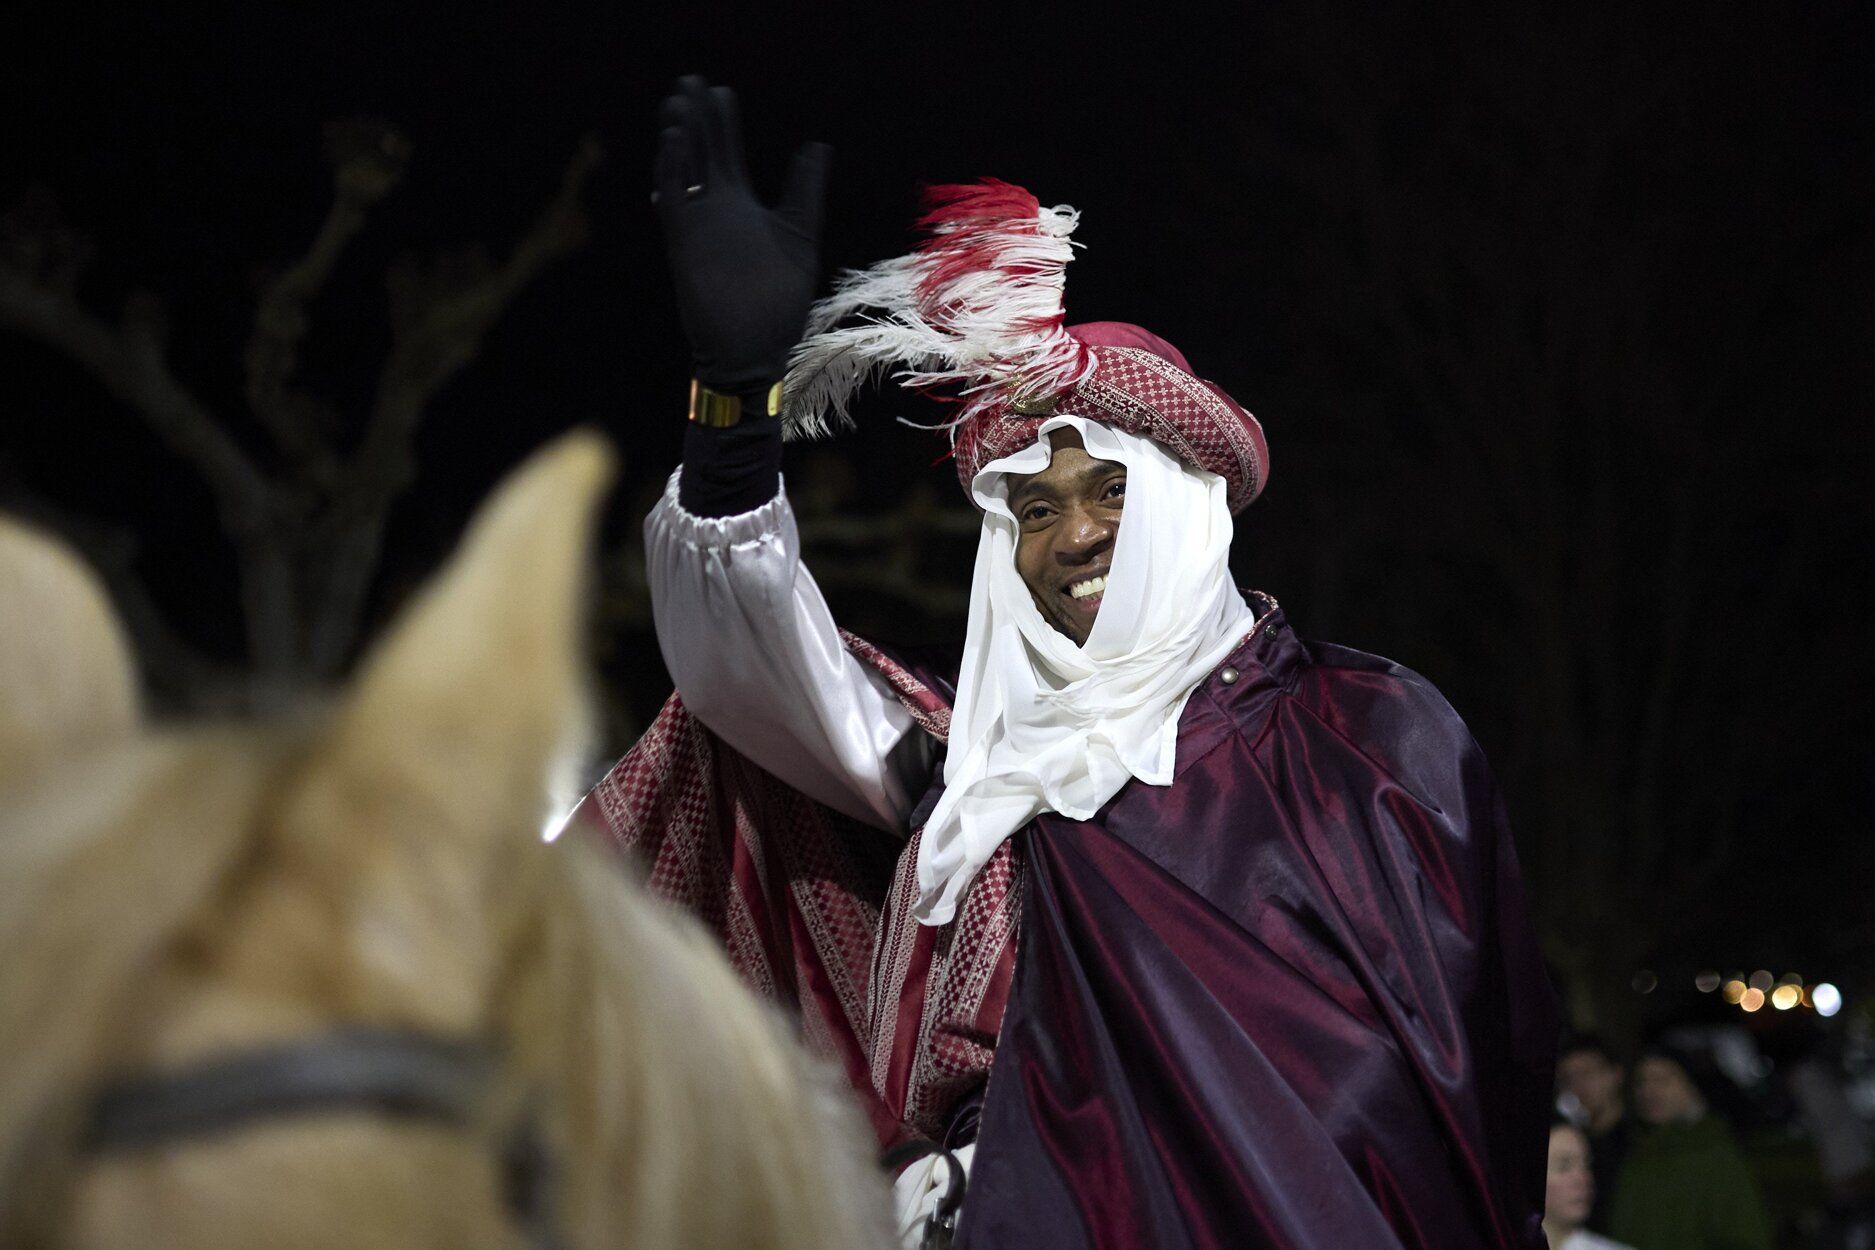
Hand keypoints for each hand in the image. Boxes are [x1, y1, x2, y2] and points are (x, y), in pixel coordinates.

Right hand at [654, 76, 830, 394]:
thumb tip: (816, 145)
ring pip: (682, 171)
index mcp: (741, 206)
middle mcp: (715, 210)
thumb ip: (804, 190)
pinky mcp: (685, 244)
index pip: (725, 153)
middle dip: (695, 118)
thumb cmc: (779, 299)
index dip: (722, 122)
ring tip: (679, 105)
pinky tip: (677, 143)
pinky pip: (674, 201)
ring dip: (679, 138)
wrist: (757, 348)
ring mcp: (698, 225)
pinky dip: (672, 172)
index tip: (720, 91)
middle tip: (689, 81)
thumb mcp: (800, 234)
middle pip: (701, 152)